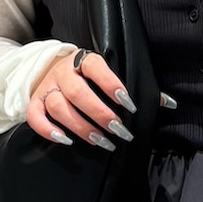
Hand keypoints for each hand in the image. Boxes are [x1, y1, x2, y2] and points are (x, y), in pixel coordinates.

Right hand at [26, 48, 174, 149]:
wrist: (52, 69)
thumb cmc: (90, 77)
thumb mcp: (110, 75)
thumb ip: (138, 88)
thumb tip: (168, 103)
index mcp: (85, 60)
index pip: (97, 68)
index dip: (112, 85)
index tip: (129, 105)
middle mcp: (63, 72)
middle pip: (78, 93)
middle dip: (100, 114)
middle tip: (119, 131)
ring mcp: (47, 87)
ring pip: (59, 107)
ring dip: (81, 127)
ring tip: (100, 141)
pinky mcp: (34, 102)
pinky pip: (35, 117)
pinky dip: (48, 130)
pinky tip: (67, 140)